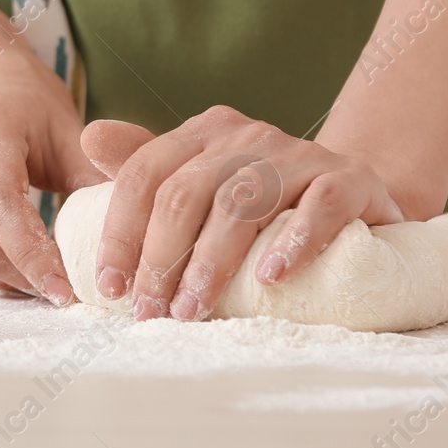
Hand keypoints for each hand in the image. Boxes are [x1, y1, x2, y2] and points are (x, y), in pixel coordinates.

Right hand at [0, 36, 105, 302]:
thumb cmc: (17, 98)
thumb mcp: (63, 122)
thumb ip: (93, 172)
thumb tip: (134, 226)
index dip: (32, 253)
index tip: (66, 288)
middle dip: (28, 278)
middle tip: (68, 291)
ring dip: (10, 278)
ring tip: (47, 273)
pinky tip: (12, 255)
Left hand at [83, 106, 406, 321]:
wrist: (358, 199)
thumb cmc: (267, 203)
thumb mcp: (206, 184)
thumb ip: (150, 168)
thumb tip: (90, 138)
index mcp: (205, 134)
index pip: (145, 173)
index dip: (121, 231)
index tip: (110, 287)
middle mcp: (248, 136)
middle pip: (186, 192)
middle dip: (160, 258)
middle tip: (150, 313)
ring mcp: (302, 154)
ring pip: (242, 202)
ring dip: (210, 263)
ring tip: (192, 311)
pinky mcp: (350, 180)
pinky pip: (321, 205)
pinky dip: (294, 241)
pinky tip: (271, 277)